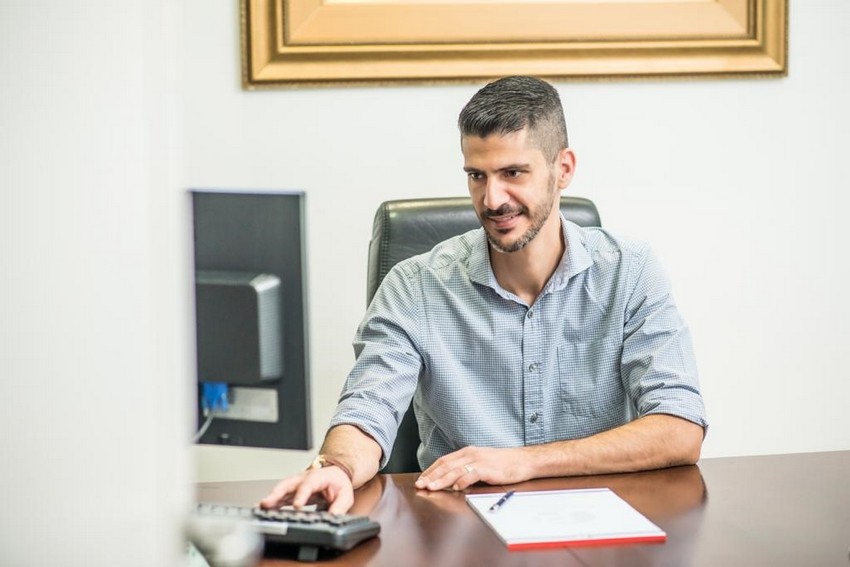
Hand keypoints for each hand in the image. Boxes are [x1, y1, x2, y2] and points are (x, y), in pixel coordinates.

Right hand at [260, 466, 353, 513]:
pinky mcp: (291, 491)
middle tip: (267, 503)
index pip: (308, 485)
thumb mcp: (345, 495)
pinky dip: (271, 502)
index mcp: (318, 477)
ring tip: (260, 507)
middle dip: (277, 494)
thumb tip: (333, 517)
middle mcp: (303, 479)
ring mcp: (296, 484)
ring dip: (270, 498)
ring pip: (280, 489)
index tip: (297, 505)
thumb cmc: (338, 483)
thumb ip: (339, 506)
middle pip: (288, 484)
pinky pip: (279, 496)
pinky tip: (262, 509)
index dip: (301, 495)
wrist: (335, 474)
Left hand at [414, 446, 531, 491]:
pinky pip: (471, 475)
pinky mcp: (488, 469)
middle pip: (446, 465)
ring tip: (431, 487)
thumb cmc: (502, 463)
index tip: (421, 479)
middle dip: (431, 476)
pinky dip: (462, 481)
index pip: (444, 461)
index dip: (431, 470)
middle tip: (420, 484)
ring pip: (455, 470)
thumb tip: (451, 479)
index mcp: (467, 452)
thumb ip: (466, 468)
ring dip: (441, 480)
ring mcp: (479, 461)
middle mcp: (471, 454)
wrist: (523, 460)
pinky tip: (455, 488)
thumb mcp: (481, 462)